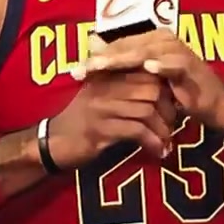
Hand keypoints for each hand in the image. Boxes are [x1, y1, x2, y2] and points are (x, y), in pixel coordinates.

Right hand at [46, 38, 177, 168]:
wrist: (51, 142)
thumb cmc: (79, 121)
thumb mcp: (101, 98)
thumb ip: (124, 89)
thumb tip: (159, 90)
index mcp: (107, 75)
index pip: (146, 71)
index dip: (165, 88)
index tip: (172, 105)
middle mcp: (105, 87)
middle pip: (152, 89)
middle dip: (168, 110)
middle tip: (172, 126)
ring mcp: (101, 107)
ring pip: (147, 111)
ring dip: (162, 129)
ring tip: (166, 142)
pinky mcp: (100, 129)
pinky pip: (136, 131)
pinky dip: (152, 142)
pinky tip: (157, 151)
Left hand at [72, 29, 223, 130]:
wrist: (213, 105)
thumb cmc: (177, 91)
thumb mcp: (145, 80)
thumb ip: (122, 63)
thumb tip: (91, 44)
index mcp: (151, 40)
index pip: (119, 46)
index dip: (96, 57)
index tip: (76, 72)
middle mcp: (163, 40)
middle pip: (127, 47)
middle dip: (103, 59)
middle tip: (83, 70)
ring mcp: (178, 51)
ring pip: (145, 52)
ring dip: (124, 59)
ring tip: (103, 66)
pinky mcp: (191, 66)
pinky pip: (174, 64)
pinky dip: (162, 64)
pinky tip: (147, 67)